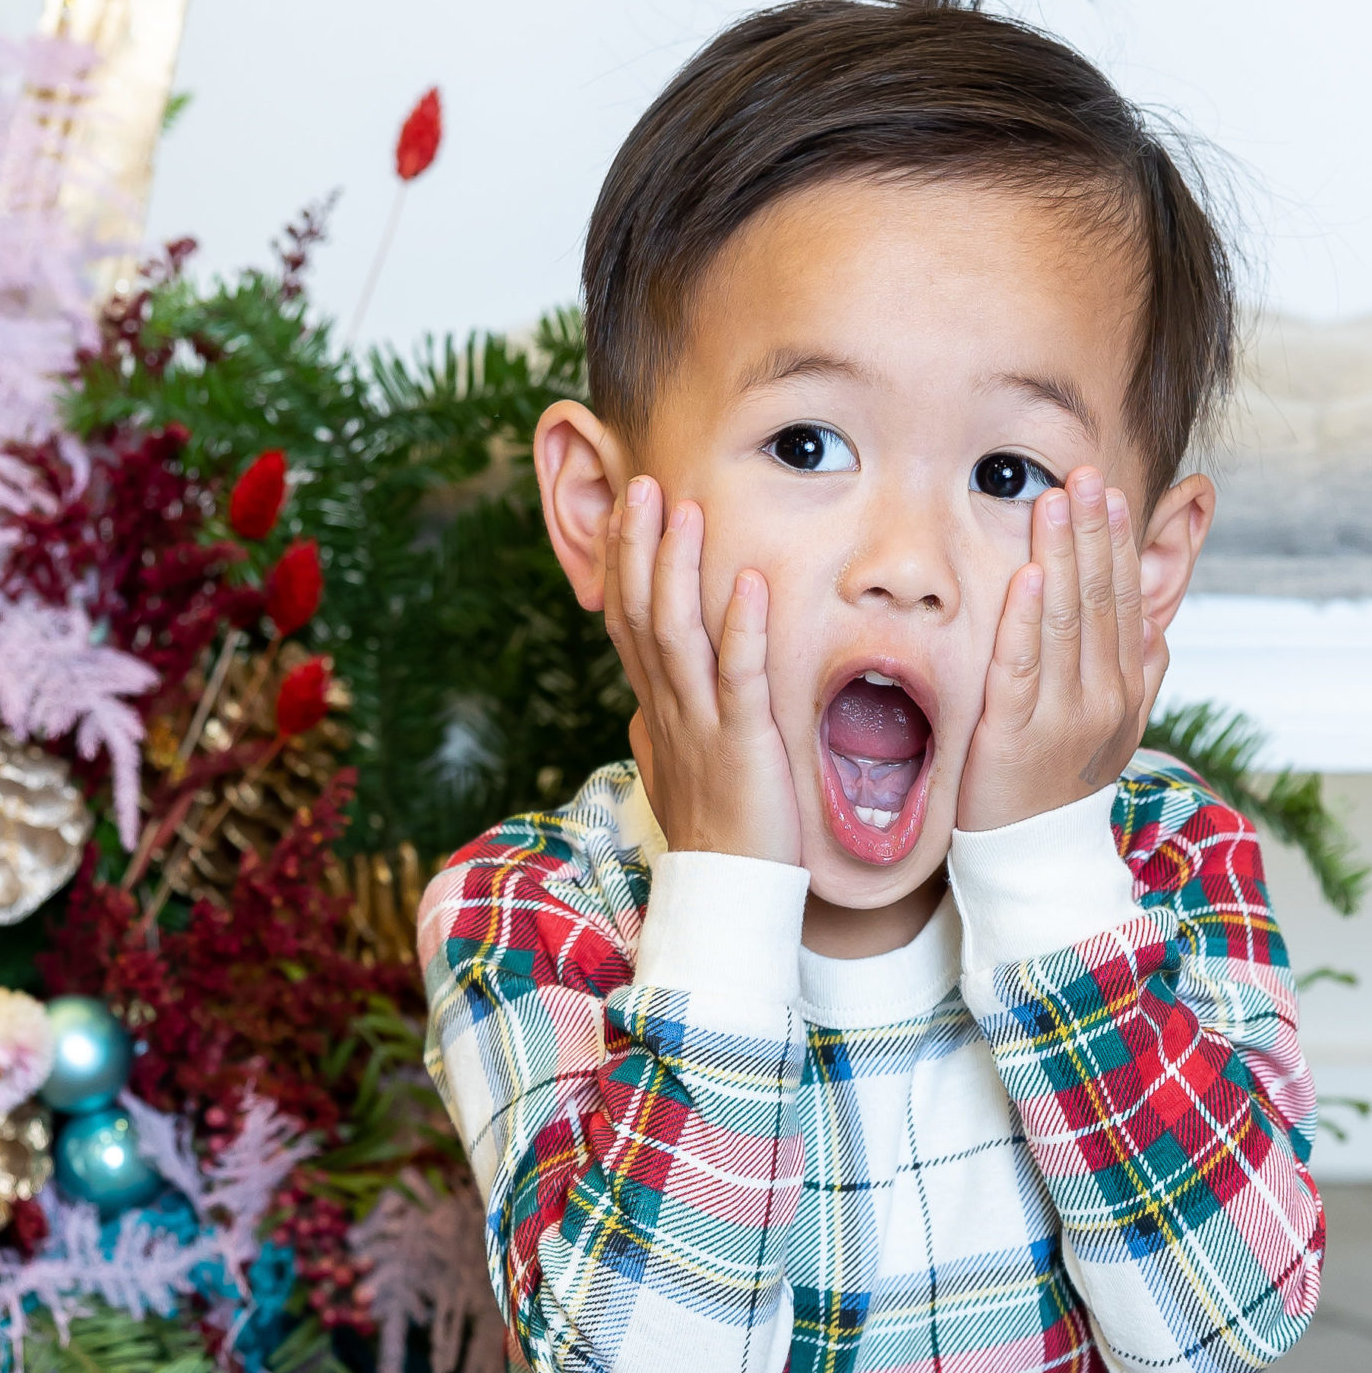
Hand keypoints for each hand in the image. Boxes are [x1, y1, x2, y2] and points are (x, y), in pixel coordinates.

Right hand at [602, 476, 802, 864]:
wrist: (724, 889)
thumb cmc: (708, 826)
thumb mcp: (671, 765)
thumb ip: (659, 724)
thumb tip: (642, 704)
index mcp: (654, 704)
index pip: (626, 618)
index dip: (622, 561)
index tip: (624, 509)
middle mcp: (667, 704)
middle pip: (640, 610)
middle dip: (639, 544)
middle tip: (642, 483)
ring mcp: (699, 722)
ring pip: (677, 632)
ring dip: (680, 567)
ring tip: (686, 510)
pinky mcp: (741, 742)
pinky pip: (738, 676)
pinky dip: (741, 627)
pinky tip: (749, 583)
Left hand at [957, 468, 1155, 832]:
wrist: (1036, 856)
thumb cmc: (1061, 780)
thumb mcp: (1112, 726)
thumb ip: (1138, 674)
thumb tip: (1156, 626)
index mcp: (1127, 688)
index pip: (1126, 600)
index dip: (1117, 544)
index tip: (1111, 492)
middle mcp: (1104, 697)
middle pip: (1100, 598)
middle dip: (1092, 532)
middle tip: (1084, 473)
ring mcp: (1063, 715)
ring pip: (1064, 620)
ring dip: (1061, 555)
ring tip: (1054, 501)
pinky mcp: (1015, 732)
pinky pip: (1022, 665)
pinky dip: (1025, 617)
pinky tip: (1027, 574)